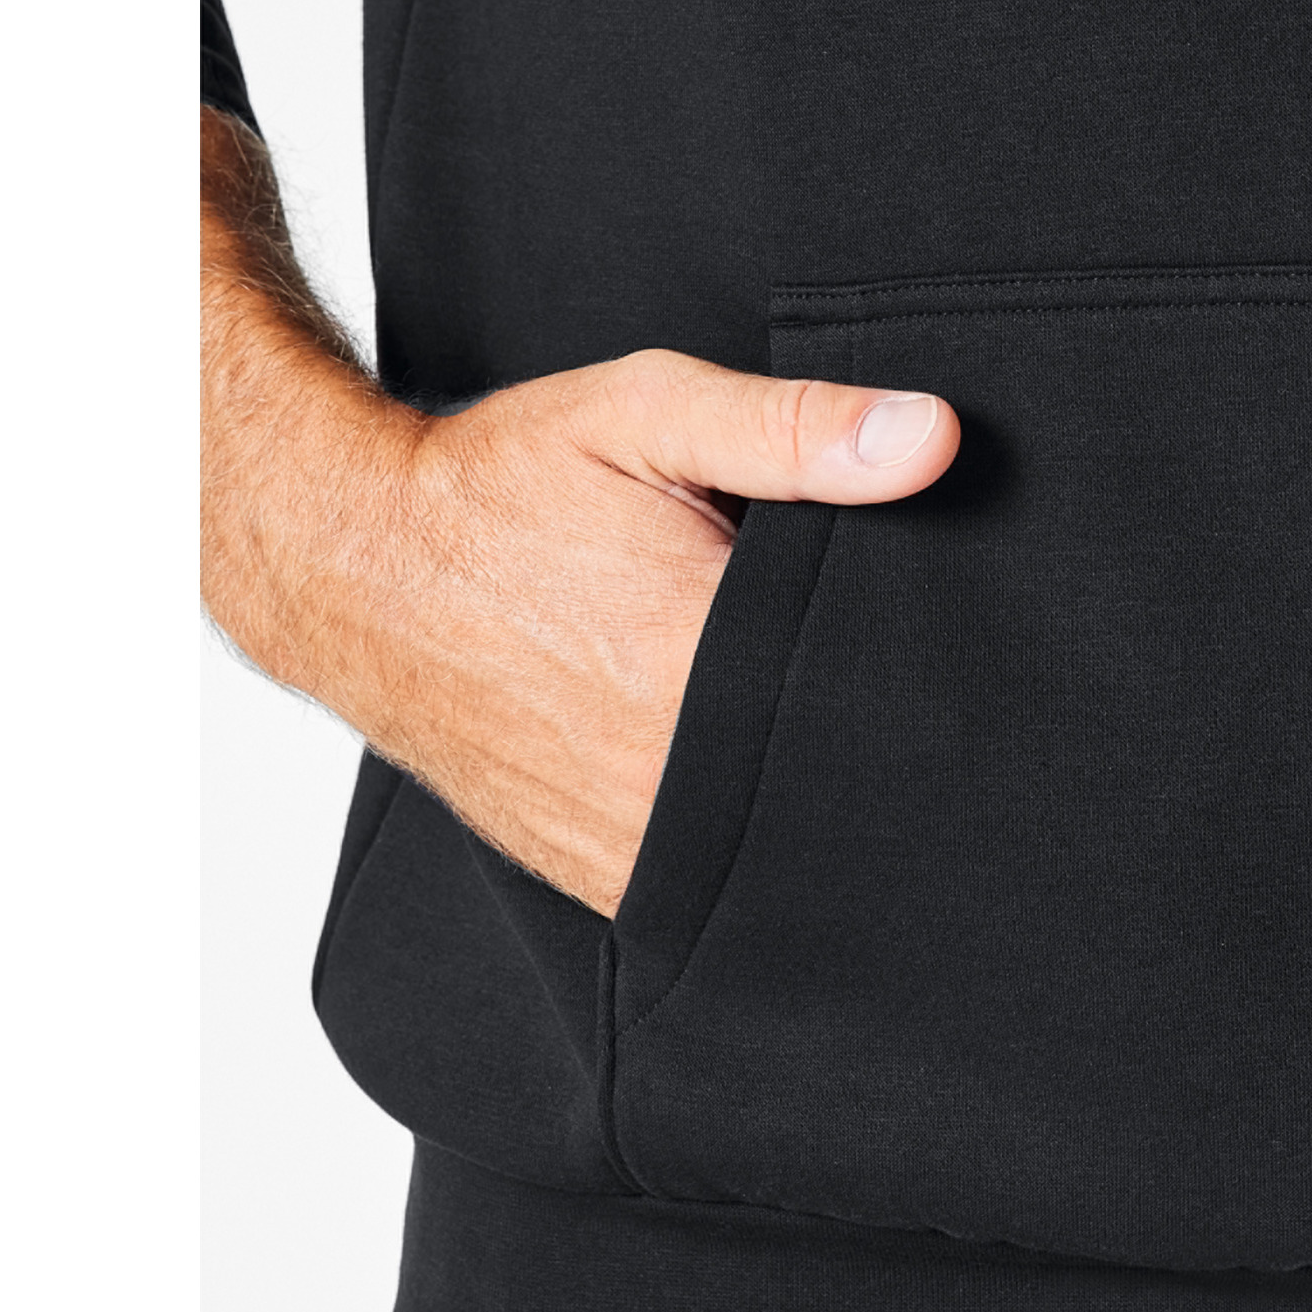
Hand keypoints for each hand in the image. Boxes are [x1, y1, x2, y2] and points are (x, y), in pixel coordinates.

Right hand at [205, 325, 957, 918]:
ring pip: (787, 857)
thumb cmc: (499, 486)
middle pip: (840, 786)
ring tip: (825, 738)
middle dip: (882, 747)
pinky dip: (756, 854)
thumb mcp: (645, 416)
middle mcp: (671, 780)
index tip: (959, 652)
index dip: (930, 681)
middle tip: (898, 693)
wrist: (352, 570)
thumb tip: (934, 437)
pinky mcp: (608, 882)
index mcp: (700, 666)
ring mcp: (638, 847)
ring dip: (816, 806)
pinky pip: (720, 895)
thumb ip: (794, 429)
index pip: (877, 703)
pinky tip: (765, 790)